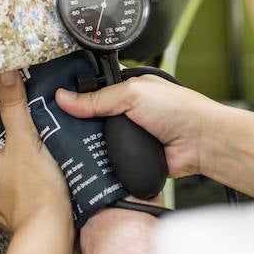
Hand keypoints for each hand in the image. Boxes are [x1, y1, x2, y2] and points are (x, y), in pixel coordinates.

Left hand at [0, 71, 72, 236]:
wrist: (48, 232)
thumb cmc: (36, 187)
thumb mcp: (25, 140)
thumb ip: (13, 107)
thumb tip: (4, 74)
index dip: (4, 131)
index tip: (22, 127)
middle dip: (11, 152)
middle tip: (35, 142)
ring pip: (2, 179)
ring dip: (16, 172)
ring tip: (40, 162)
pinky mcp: (5, 220)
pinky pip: (11, 197)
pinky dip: (22, 191)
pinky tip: (40, 184)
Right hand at [56, 75, 216, 178]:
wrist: (201, 143)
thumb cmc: (179, 109)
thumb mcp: (133, 93)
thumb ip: (98, 98)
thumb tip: (65, 98)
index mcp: (128, 90)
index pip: (94, 90)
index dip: (75, 94)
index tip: (52, 99)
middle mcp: (127, 113)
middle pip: (91, 117)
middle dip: (76, 122)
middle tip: (52, 125)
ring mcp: (128, 137)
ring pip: (96, 141)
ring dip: (86, 144)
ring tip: (61, 145)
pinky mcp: (130, 158)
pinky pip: (107, 162)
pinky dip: (99, 163)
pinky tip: (83, 162)